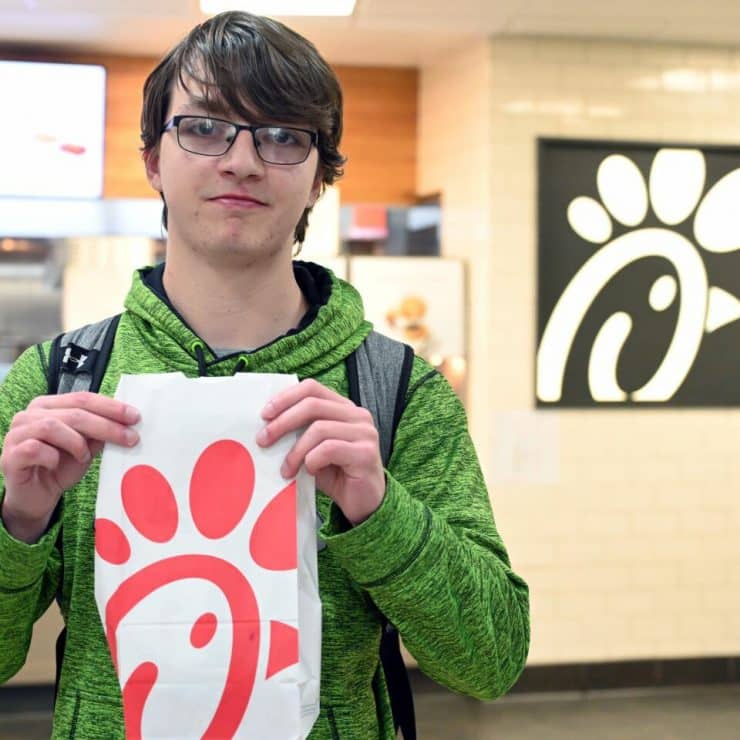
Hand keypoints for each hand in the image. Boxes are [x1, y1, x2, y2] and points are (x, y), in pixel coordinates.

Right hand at [0, 392, 140, 542]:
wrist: (37, 498)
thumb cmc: (61, 467)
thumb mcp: (87, 447)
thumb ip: (99, 432)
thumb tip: (127, 422)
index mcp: (49, 406)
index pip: (83, 398)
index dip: (111, 407)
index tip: (135, 417)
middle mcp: (29, 415)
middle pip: (74, 412)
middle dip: (106, 425)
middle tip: (130, 438)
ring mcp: (16, 434)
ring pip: (52, 426)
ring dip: (76, 442)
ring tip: (84, 457)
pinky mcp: (9, 456)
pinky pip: (35, 449)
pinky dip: (53, 456)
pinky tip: (57, 464)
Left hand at [257, 379, 384, 525]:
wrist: (363, 502)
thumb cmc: (336, 474)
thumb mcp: (313, 449)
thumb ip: (298, 433)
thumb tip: (266, 426)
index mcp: (343, 408)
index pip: (312, 388)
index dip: (286, 398)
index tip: (264, 414)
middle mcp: (357, 415)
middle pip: (312, 405)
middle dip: (282, 422)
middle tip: (263, 440)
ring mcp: (364, 432)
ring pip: (319, 429)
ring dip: (295, 451)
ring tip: (287, 469)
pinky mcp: (365, 453)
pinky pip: (329, 449)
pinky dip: (312, 460)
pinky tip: (310, 472)